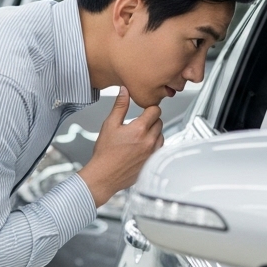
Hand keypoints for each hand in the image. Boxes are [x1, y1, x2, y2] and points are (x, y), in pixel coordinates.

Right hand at [78, 88, 163, 205]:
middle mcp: (149, 141)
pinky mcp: (153, 161)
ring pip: (161, 134)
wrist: (105, 175)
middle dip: (151, 119)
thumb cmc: (105, 153)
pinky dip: (154, 144)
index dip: (148, 108)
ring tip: (139, 135)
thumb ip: (119, 106)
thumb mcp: (109, 125)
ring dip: (154, 131)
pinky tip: (142, 145)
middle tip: (138, 123)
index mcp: (139, 129)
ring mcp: (153, 152)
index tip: (143, 111)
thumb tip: (124, 91)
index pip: (155, 110)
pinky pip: (160, 147)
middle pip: (159, 121)